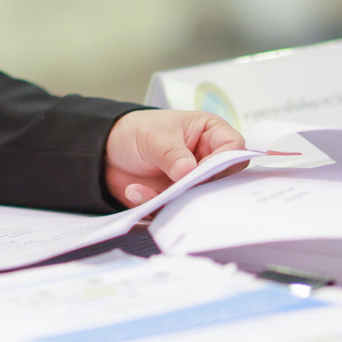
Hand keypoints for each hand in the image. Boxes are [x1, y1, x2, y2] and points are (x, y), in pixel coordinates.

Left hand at [104, 109, 245, 207]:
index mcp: (211, 133)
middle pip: (222, 180)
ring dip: (173, 199)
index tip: (199, 171)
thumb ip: (173, 154)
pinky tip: (135, 192)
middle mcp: (207, 159)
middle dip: (198, 188)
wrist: (107, 151)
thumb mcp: (155, 136)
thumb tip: (189, 171)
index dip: (222, 163)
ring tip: (145, 190)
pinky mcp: (177, 199)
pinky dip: (155, 205)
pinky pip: (175, 209)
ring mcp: (193, 181)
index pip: (234, 149)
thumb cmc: (138, 131)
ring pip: (198, 200)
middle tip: (176, 187)